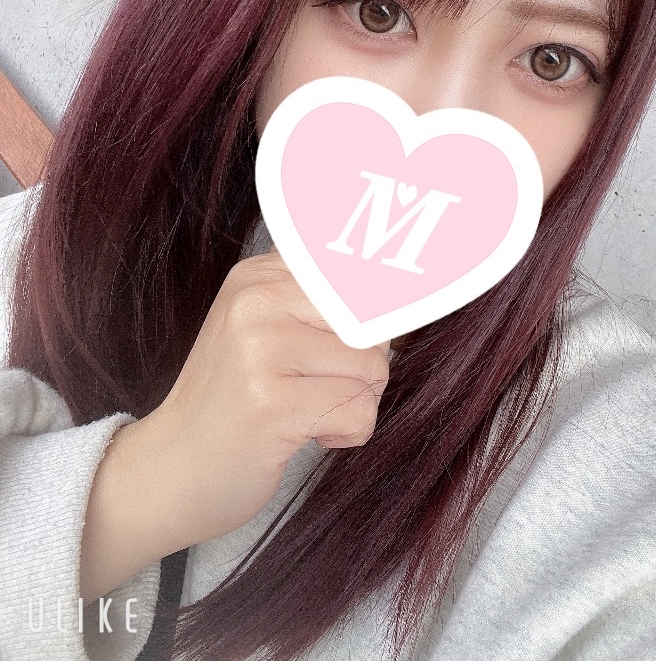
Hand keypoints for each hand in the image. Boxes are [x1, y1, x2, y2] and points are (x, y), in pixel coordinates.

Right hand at [132, 242, 391, 549]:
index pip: (356, 270)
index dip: (373, 314)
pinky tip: (302, 434)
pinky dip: (345, 434)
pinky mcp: (271, 403)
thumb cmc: (229, 403)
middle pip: (372, 323)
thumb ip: (320, 303)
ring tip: (302, 411)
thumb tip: (402, 298)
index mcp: (258, 274)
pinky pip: (359, 412)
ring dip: (352, 403)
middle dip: (363, 366)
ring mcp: (260, 349)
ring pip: (373, 369)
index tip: (358, 339)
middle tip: (316, 387)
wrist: (167, 470)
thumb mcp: (263, 329)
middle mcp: (257, 300)